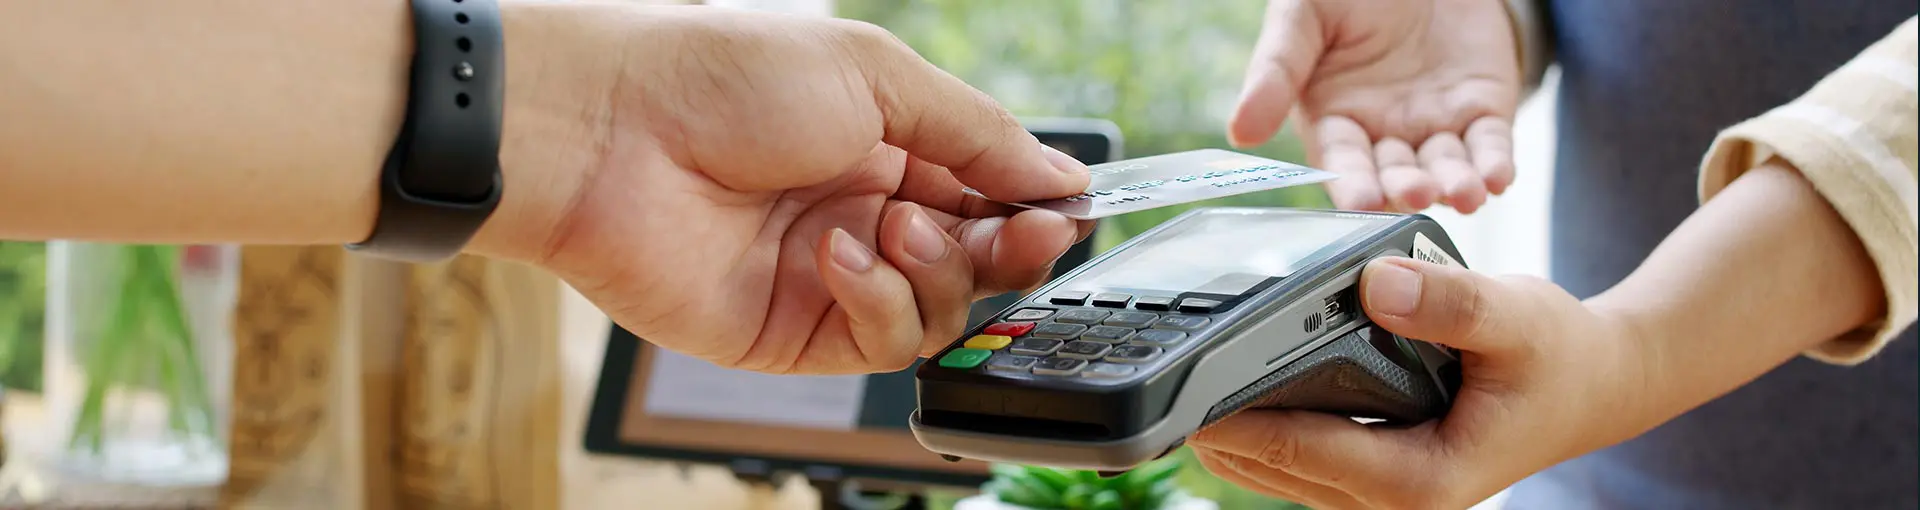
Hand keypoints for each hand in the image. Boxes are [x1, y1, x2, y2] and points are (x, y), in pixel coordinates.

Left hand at [475, 3, 1092, 373]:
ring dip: (936, 270)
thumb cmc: (724, 78)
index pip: (990, 190)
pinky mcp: (796, 333)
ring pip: (943, 309)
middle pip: (980, 258)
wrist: (610, 133)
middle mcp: (866, 212)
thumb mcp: (876, 76)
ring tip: (888, 225)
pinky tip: (836, 257)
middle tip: (1022, 232)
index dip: (1033, 203)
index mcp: (887, 143)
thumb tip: (1061, 176)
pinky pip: (882, 343)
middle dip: (1011, 247)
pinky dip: (880, 303)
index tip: (1065, 207)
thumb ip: (976, 132)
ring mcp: (833, 276)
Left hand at [1184, 258, 1659, 508]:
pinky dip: (1259, 427)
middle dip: (1219, 424)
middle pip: (1275, 469)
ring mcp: (1378, 494)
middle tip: (1159, 372)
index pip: (1307, 451)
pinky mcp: (1369, 475)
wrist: (1594, 382)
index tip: (1185, 389)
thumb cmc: (1559, 355)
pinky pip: (1294, 460)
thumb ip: (1449, 302)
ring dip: (1229, 430)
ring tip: (1173, 377)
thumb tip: (1376, 283)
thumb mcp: (1516, 315)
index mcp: (1426, 480)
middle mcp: (1395, 502)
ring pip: (1275, 473)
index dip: (1241, 420)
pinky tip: (1221, 386)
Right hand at [1231, 0, 1520, 213]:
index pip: (1342, 162)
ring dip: (1455, 186)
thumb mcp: (1301, 16)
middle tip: (1417, 193)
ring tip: (1464, 193)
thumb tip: (1240, 132)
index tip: (1362, 201)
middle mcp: (1384, 134)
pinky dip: (1494, 164)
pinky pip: (1490, 145)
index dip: (1352, 183)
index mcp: (1335, 120)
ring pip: (1446, 168)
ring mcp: (1435, 126)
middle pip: (1395, 174)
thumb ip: (1275, 70)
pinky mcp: (1483, 111)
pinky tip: (1496, 178)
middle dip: (1407, 188)